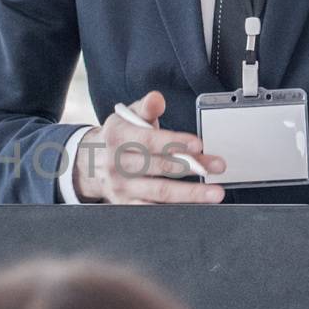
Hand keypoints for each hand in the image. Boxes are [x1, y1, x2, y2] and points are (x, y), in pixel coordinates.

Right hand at [74, 90, 226, 203]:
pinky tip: (195, 207)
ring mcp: (122, 187)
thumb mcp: (127, 118)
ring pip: (159, 192)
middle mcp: (117, 164)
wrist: (92, 163)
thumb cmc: (118, 138)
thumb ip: (145, 108)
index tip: (198, 145)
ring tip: (215, 192)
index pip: (148, 140)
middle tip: (217, 166)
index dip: (174, 142)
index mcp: (117, 137)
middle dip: (192, 166)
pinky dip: (175, 210)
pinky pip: (153, 210)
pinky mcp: (126, 204)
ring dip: (190, 193)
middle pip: (158, 167)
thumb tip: (156, 98)